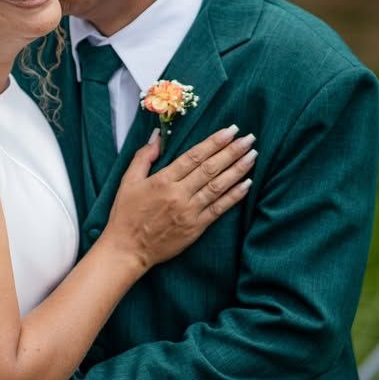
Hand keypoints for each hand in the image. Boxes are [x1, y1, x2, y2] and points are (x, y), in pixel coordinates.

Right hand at [107, 125, 255, 271]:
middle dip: (232, 151)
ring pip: (218, 186)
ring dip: (238, 170)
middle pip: (210, 168)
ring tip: (252, 155)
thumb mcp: (128, 181)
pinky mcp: (196, 228)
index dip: (213, 142)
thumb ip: (143, 157)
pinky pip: (219, 208)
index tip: (229, 131)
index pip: (194, 156)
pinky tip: (247, 183)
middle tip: (249, 138)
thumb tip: (157, 136)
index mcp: (162, 180)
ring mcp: (189, 212)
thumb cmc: (125, 214)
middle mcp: (178, 194)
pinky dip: (234, 195)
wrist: (128, 249)